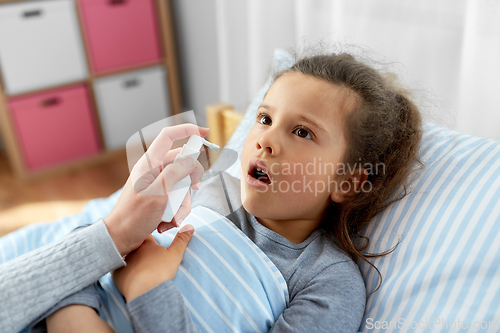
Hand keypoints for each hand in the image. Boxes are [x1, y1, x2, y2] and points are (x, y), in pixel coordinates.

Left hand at [104, 124, 207, 255]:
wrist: (120, 238)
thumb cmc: (134, 216)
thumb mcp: (158, 193)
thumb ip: (175, 173)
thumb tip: (191, 160)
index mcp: (149, 163)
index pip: (169, 136)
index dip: (187, 130)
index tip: (205, 132)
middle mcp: (154, 170)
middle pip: (183, 164)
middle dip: (190, 180)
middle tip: (194, 189)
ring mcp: (158, 184)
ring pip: (183, 184)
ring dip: (183, 202)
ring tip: (173, 217)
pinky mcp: (161, 197)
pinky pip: (178, 198)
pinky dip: (178, 210)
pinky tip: (169, 221)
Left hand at [112, 225, 194, 301]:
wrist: (145, 290)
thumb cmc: (161, 271)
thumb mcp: (175, 255)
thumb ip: (182, 240)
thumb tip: (190, 226)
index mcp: (146, 243)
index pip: (146, 235)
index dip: (149, 236)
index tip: (152, 238)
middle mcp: (132, 250)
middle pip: (134, 245)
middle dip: (138, 247)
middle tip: (145, 254)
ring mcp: (123, 262)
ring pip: (126, 257)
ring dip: (130, 259)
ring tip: (136, 266)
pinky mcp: (116, 275)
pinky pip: (119, 271)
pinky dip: (123, 272)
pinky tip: (128, 276)